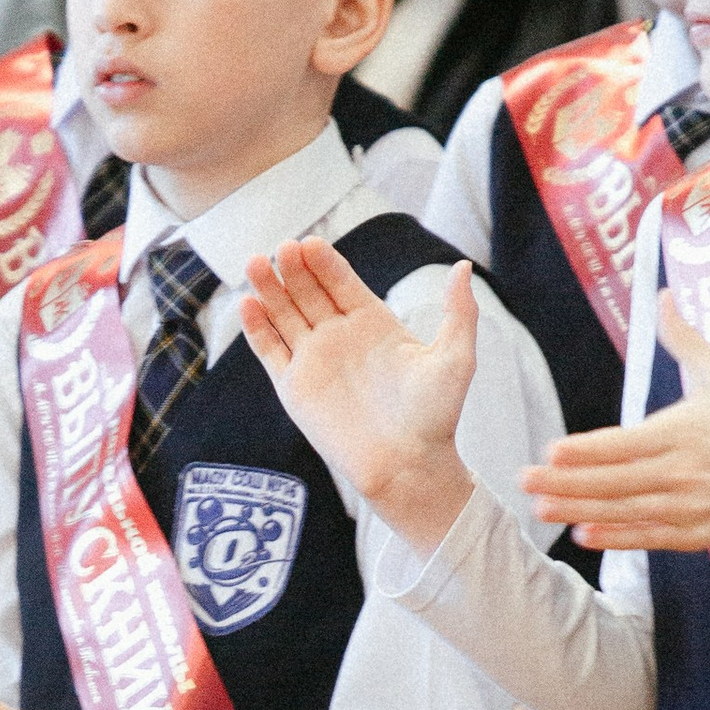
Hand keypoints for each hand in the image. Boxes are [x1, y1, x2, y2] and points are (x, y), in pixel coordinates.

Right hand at [241, 237, 479, 550]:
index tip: (311, 244)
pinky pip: (270, 351)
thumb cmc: (436, 416)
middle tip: (283, 248)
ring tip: (257, 263)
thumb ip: (458, 312)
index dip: (325, 263)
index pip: (342, 282)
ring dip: (269, 289)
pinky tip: (247, 303)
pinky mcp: (294, 388)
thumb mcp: (455, 358)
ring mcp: (314, 361)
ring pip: (285, 315)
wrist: (408, 466)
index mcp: (374, 323)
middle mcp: (340, 337)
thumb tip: (462, 266)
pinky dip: (257, 328)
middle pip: (309, 292)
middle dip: (294, 270)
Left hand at [524, 291, 709, 562]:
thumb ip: (684, 339)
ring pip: (627, 511)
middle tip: (524, 481)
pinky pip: (649, 538)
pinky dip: (616, 538)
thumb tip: (663, 295)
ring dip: (582, 511)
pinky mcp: (694, 535)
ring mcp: (690, 507)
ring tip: (540, 508)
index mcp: (686, 431)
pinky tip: (582, 535)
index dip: (589, 450)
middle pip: (618, 480)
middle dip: (568, 484)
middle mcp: (685, 472)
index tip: (551, 451)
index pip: (627, 443)